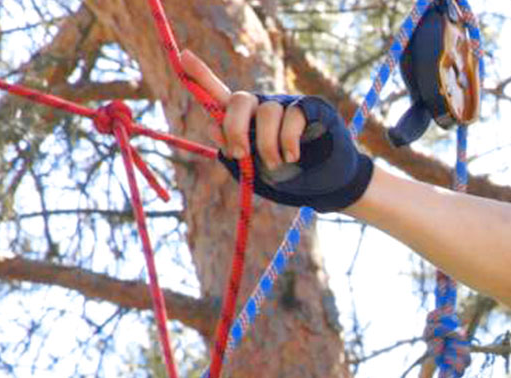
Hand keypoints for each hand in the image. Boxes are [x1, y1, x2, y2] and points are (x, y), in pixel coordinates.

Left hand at [181, 50, 373, 211]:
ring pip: (267, 111)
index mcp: (246, 122)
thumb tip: (211, 124)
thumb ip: (233, 151)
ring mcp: (289, 106)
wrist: (327, 187)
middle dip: (235, 126)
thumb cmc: (289, 179)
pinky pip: (294, 115)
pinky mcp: (312, 109)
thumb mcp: (254, 171)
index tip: (183, 57)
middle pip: (241, 99)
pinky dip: (289, 139)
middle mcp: (264, 108)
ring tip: (276, 163)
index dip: (202, 76)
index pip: (221, 96)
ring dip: (267, 142)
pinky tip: (292, 155)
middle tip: (240, 153)